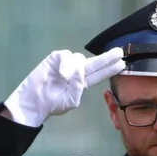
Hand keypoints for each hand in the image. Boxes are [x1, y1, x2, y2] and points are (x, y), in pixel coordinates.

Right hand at [2, 47, 124, 127]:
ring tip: (64, 78)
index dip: (110, 69)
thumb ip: (78, 87)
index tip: (122, 64)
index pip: (99, 74)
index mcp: (83, 83)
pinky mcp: (55, 58)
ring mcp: (67, 64)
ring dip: (75, 67)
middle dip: (107, 57)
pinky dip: (66, 64)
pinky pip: (66, 56)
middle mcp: (77, 72)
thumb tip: (80, 71)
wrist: (34, 102)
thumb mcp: (71, 100)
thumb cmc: (53, 103)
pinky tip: (62, 73)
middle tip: (119, 52)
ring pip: (79, 59)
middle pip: (95, 63)